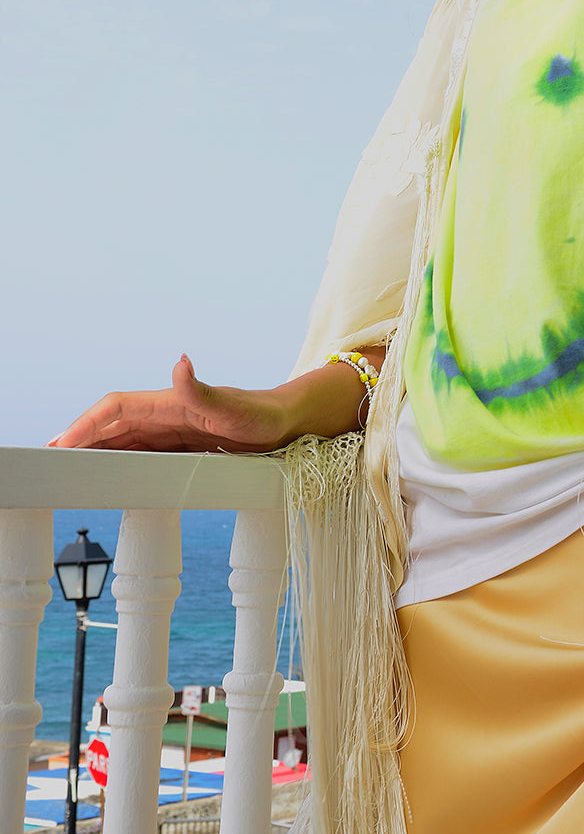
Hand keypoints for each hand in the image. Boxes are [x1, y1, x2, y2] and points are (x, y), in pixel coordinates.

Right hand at [48, 355, 291, 452]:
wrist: (283, 422)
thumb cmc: (261, 414)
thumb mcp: (235, 409)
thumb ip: (203, 391)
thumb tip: (180, 362)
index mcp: (171, 402)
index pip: (118, 407)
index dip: (88, 423)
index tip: (64, 441)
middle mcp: (165, 413)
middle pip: (111, 424)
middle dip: (79, 437)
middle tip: (49, 458)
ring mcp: (170, 430)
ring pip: (121, 439)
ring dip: (93, 449)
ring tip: (64, 466)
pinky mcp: (178, 446)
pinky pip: (138, 451)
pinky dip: (116, 460)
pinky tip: (102, 472)